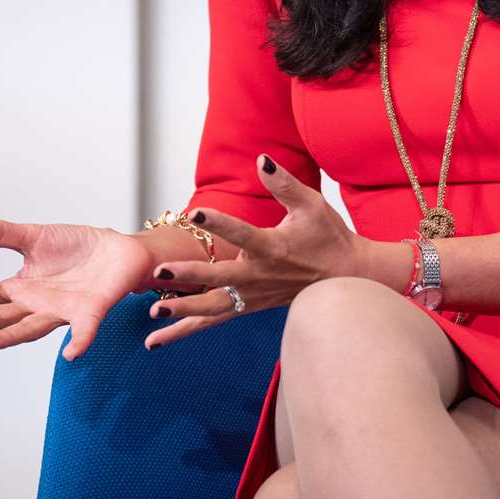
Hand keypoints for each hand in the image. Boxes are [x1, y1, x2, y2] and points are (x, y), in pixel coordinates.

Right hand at [0, 219, 154, 360]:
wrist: (122, 250)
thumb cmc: (78, 248)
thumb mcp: (36, 237)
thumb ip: (2, 235)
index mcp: (21, 288)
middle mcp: (37, 305)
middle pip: (0, 316)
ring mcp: (63, 311)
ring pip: (31, 328)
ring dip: (10, 337)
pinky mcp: (92, 311)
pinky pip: (84, 331)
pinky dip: (78, 342)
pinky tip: (71, 353)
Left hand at [144, 154, 362, 349]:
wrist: (346, 276)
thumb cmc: (329, 236)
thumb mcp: (311, 204)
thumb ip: (283, 183)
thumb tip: (261, 159)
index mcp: (274, 247)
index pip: (242, 233)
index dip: (219, 222)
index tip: (194, 213)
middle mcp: (261, 275)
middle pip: (220, 278)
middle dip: (189, 276)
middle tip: (160, 272)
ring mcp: (254, 295)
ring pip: (214, 308)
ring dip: (183, 311)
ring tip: (154, 312)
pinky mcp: (250, 306)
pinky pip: (215, 321)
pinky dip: (185, 330)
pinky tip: (156, 339)